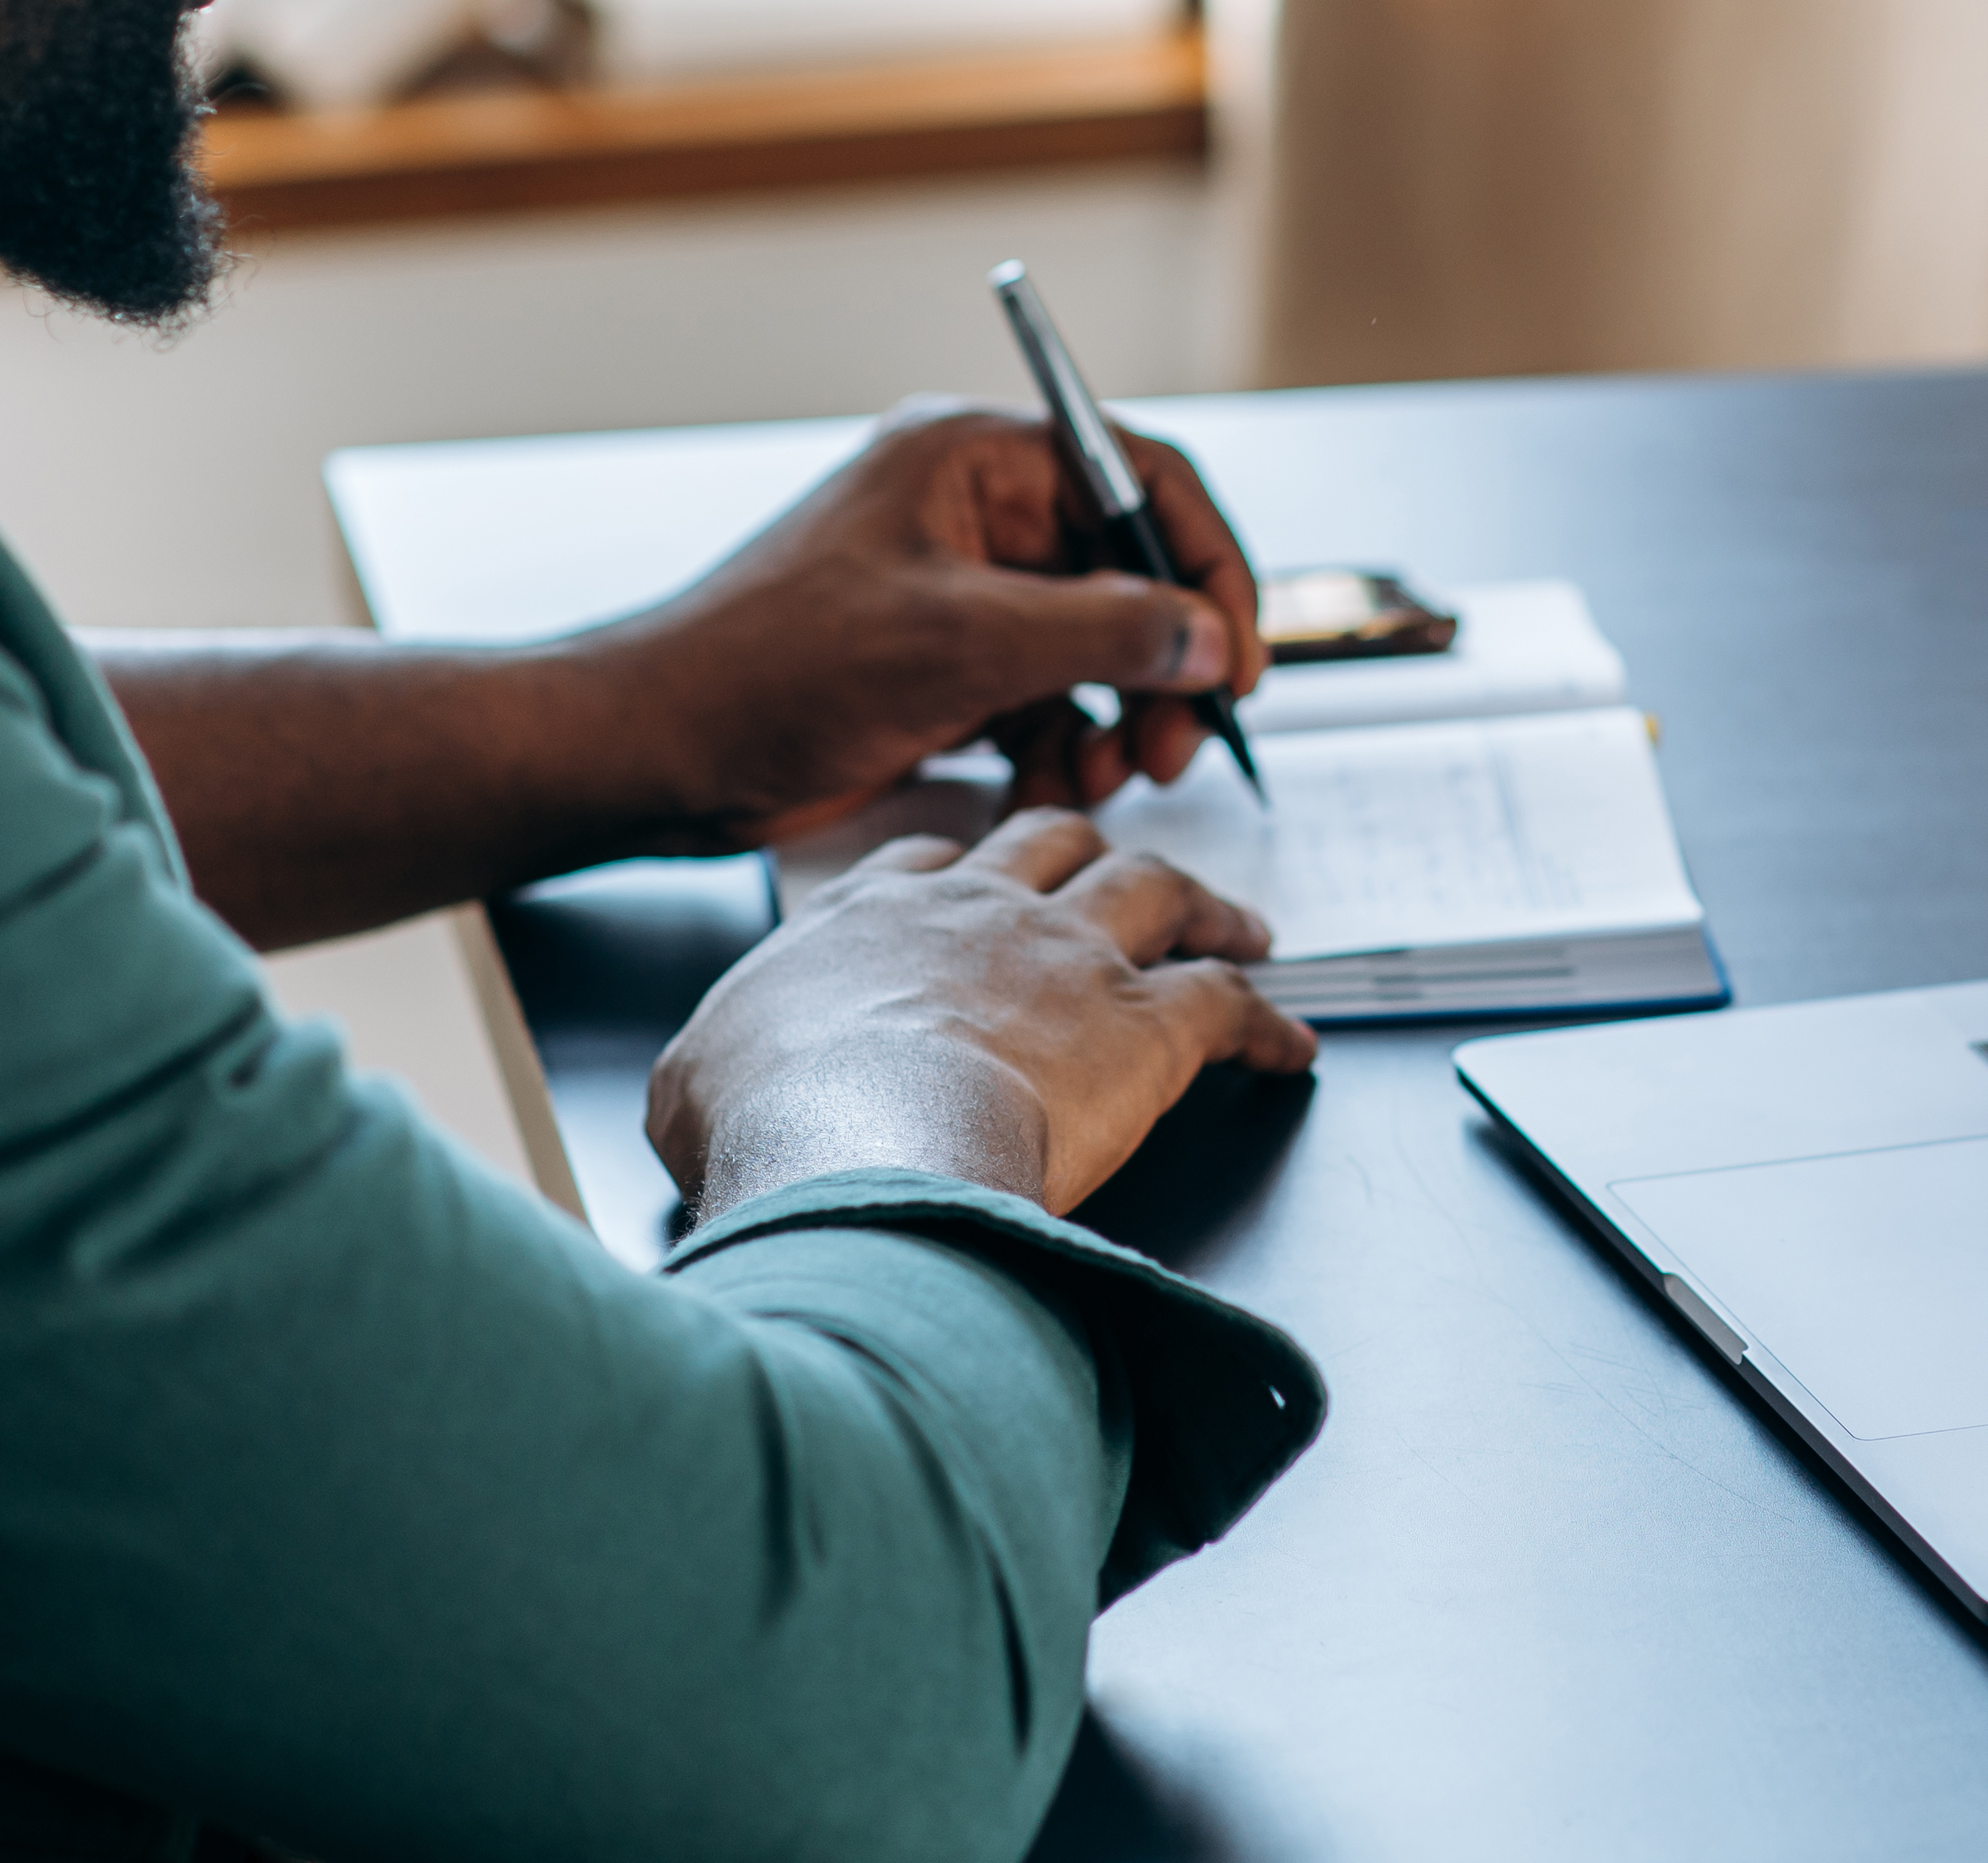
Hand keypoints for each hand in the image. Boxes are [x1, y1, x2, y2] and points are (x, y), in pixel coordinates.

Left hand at [579, 403, 1270, 847]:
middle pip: (1127, 572)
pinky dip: (1061, 745)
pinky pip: (1044, 697)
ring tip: (1107, 776)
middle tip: (1176, 743)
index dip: (1208, 565)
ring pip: (1093, 646)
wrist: (659, 755)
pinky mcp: (940, 665)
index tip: (1239, 654)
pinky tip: (1046, 788)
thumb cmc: (769, 670)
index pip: (1140, 480)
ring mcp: (957, 592)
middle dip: (1162, 664)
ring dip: (1117, 717)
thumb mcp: (961, 645)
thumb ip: (1106, 633)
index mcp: (973, 460)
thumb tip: (1210, 638)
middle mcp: (973, 514)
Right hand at [649, 807, 1318, 1219]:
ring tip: (1240, 929)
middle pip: (1056, 844)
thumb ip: (720, 1065)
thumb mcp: (698, 1081)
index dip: (970, 872)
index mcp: (873, 919)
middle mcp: (980, 914)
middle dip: (1097, 853)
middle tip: (1129, 880)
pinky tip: (1288, 1046)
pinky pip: (1228, 1005)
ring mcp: (1071, 959)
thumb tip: (715, 1096)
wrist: (861, 1143)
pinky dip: (1267, 1023)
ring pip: (1157, 889)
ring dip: (1206, 907)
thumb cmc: (774, 1120)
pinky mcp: (1147, 1027)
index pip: (931, 866)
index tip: (988, 886)